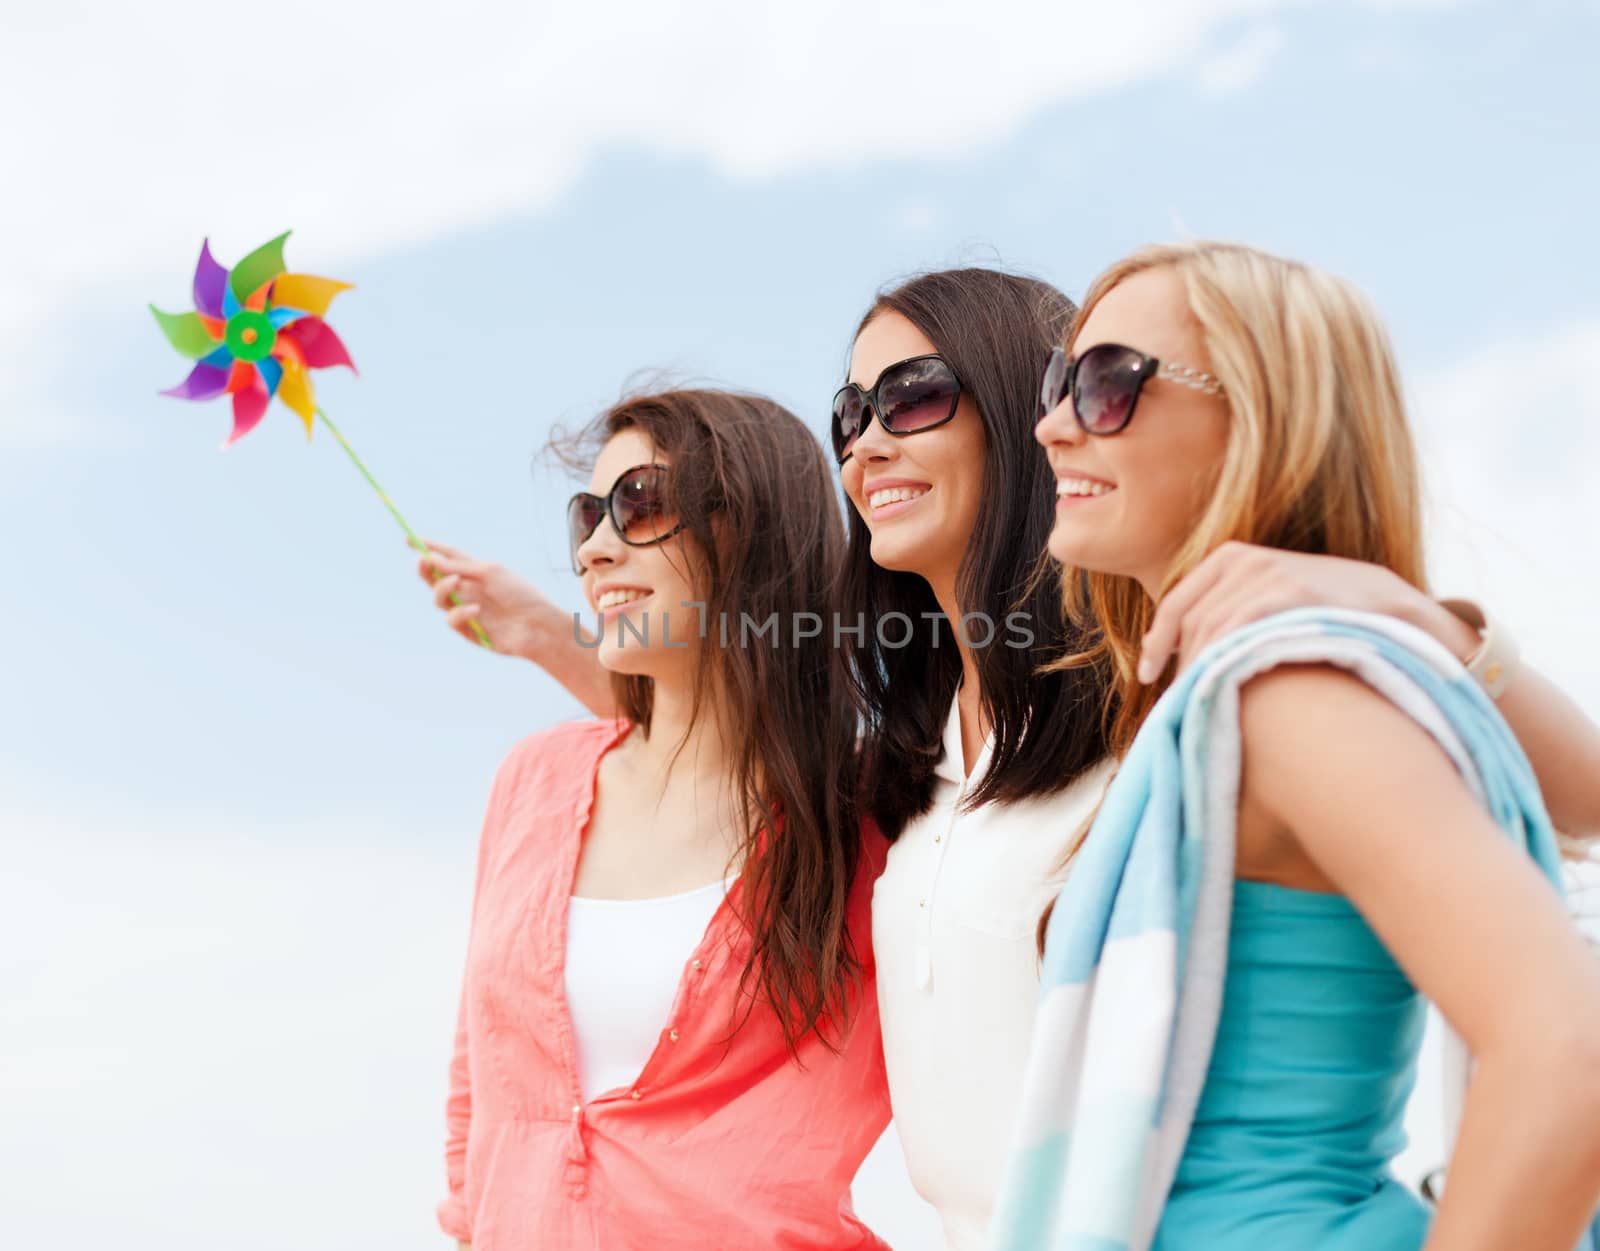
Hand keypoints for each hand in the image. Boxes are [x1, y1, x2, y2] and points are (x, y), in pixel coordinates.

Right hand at [415, 539, 552, 659]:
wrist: (538, 625)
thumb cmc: (521, 594)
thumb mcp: (490, 572)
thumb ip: (459, 566)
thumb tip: (429, 558)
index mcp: (477, 572)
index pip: (449, 557)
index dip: (430, 548)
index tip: (410, 540)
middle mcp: (470, 590)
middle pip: (436, 578)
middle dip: (425, 569)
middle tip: (423, 561)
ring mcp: (467, 610)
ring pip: (438, 598)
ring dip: (442, 588)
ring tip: (456, 583)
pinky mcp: (468, 630)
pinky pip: (451, 619)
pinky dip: (460, 612)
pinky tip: (476, 610)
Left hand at [1138, 541, 1479, 683]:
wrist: (1405, 615)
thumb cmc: (1335, 618)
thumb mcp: (1279, 602)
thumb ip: (1237, 615)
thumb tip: (1190, 655)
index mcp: (1234, 558)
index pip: (1178, 602)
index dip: (1158, 640)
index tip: (1150, 674)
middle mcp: (1246, 561)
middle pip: (1191, 620)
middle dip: (1178, 663)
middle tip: (1176, 702)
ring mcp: (1269, 574)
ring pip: (1209, 630)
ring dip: (1197, 670)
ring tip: (1197, 705)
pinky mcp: (1290, 592)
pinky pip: (1235, 631)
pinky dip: (1219, 661)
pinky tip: (1218, 689)